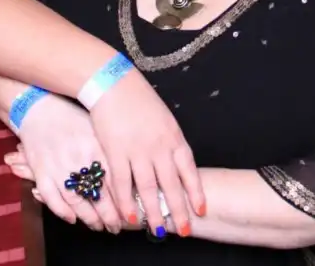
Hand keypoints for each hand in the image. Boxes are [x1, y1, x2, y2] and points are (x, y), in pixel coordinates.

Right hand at [5, 93, 122, 231]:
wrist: (40, 106)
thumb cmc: (72, 116)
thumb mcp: (96, 127)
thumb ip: (109, 149)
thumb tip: (128, 171)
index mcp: (95, 146)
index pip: (113, 180)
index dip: (122, 201)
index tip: (130, 213)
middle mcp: (79, 158)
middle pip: (97, 195)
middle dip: (108, 215)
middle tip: (116, 226)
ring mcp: (58, 166)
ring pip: (76, 201)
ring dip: (88, 218)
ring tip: (98, 227)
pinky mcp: (41, 170)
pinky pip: (52, 197)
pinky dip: (62, 211)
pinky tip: (72, 218)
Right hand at [90, 68, 204, 236]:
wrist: (114, 83)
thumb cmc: (138, 99)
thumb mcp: (163, 117)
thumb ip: (169, 140)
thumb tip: (176, 163)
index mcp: (173, 136)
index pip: (189, 169)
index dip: (195, 191)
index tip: (201, 209)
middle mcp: (159, 146)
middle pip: (171, 185)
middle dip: (179, 210)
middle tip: (184, 230)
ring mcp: (137, 150)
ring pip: (149, 189)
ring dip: (154, 212)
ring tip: (159, 231)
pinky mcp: (116, 152)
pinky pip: (122, 184)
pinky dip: (126, 203)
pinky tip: (129, 217)